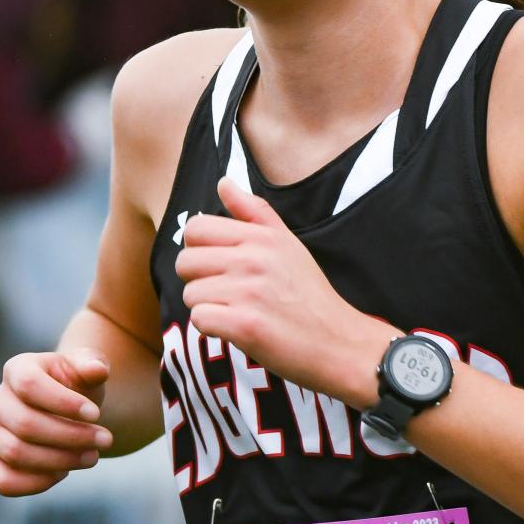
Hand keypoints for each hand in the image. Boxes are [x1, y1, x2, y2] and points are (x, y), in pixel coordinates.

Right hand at [0, 348, 113, 495]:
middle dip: (71, 436)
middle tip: (105, 440)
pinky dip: (37, 483)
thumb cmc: (76, 385)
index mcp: (16, 370)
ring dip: (60, 460)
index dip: (63, 402)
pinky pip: (4, 482)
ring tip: (92, 457)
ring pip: (16, 454)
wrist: (68, 409)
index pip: (28, 385)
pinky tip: (64, 472)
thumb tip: (97, 369)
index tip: (96, 414)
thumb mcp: (88, 368)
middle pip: (25, 424)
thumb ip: (92, 364)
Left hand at [176, 178, 393, 405]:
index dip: (199, 249)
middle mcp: (253, 259)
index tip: (220, 266)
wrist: (337, 341)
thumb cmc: (309, 294)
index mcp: (261, 237)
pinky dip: (213, 329)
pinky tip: (237, 329)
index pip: (195, 228)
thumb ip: (253, 212)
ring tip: (238, 312)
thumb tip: (223, 183)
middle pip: (185, 262)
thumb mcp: (288, 244)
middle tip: (229, 294)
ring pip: (190, 294)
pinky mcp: (245, 326)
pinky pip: (199, 319)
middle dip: (199, 281)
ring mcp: (249, 293)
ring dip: (208, 308)